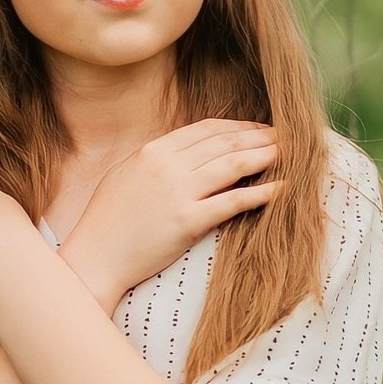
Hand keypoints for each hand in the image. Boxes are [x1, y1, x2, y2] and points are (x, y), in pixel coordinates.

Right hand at [58, 120, 282, 301]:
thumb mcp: (127, 175)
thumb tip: (190, 153)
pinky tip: (280, 189)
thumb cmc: (108, 220)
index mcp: (153, 150)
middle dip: (260, 138)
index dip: (239, 127)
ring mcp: (177, 192)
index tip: (260, 130)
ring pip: (233, 166)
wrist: (94, 256)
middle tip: (286, 138)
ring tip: (288, 155)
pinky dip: (261, 193)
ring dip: (265, 157)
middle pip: (225, 143)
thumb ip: (158, 160)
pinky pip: (233, 202)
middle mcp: (167, 165)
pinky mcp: (187, 222)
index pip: (206, 130)